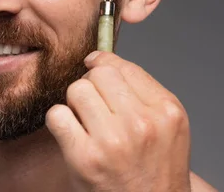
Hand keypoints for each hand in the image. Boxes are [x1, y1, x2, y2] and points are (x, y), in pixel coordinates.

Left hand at [45, 51, 191, 191]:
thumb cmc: (154, 167)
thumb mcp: (166, 125)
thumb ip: (140, 89)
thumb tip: (97, 57)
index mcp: (166, 111)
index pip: (124, 66)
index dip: (104, 64)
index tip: (94, 66)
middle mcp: (142, 124)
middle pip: (98, 74)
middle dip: (92, 86)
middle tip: (96, 108)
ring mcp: (113, 141)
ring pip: (76, 90)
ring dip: (75, 104)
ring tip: (86, 124)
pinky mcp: (85, 158)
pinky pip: (56, 115)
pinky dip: (58, 122)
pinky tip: (72, 135)